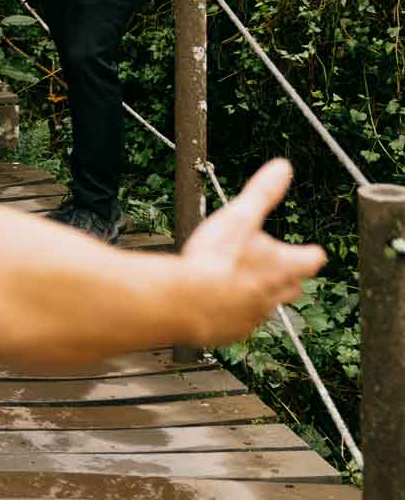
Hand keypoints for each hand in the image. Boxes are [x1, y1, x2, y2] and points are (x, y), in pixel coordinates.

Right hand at [180, 158, 324, 345]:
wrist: (186, 301)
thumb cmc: (215, 260)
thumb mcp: (239, 217)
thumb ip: (262, 193)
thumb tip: (282, 168)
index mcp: (282, 266)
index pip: (310, 259)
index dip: (310, 253)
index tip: (313, 251)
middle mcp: (274, 295)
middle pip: (293, 286)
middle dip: (288, 277)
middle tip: (279, 267)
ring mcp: (254, 316)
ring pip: (266, 305)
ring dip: (259, 294)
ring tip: (242, 283)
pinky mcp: (233, 331)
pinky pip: (241, 322)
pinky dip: (234, 312)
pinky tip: (218, 302)